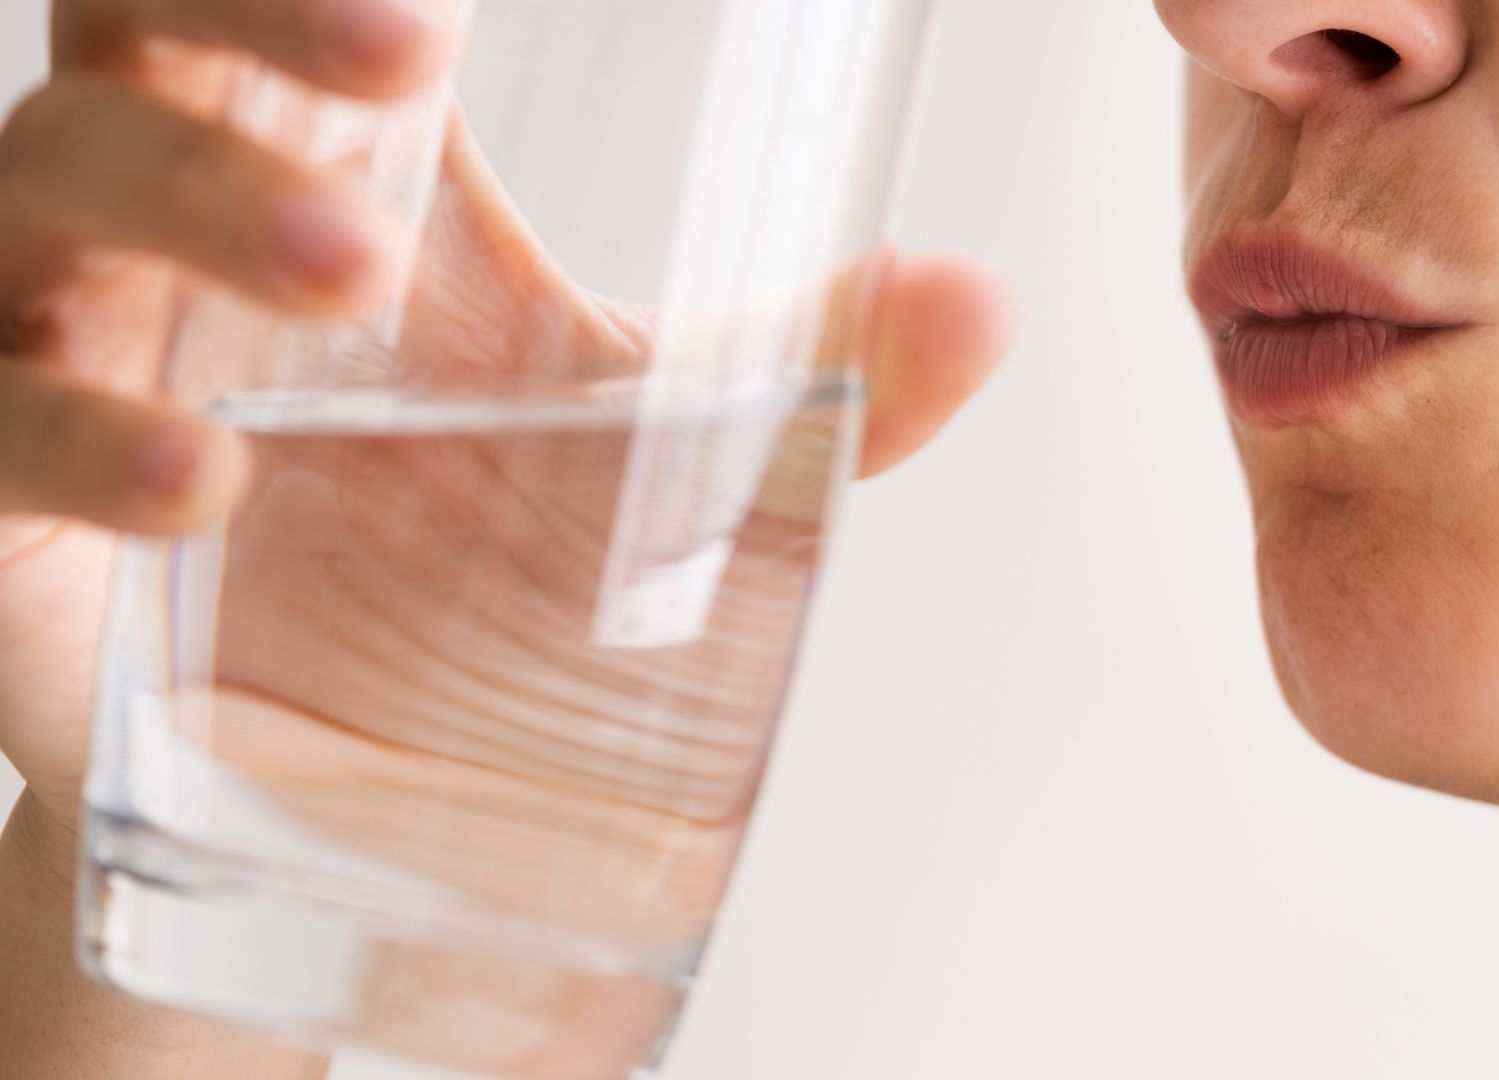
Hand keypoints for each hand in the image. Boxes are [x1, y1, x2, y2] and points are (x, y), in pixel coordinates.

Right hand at [0, 1, 1008, 1075]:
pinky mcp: (9, 504)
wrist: (345, 772)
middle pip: (143, 38)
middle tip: (412, 41)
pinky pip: (2, 430)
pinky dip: (83, 435)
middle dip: (248, 10)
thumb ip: (812, 375)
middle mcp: (178, 229)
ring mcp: (70, 350)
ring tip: (350, 270)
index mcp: (329, 168)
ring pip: (48, 197)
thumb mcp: (647, 449)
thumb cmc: (476, 556)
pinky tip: (208, 477)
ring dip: (193, 207)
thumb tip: (980, 297)